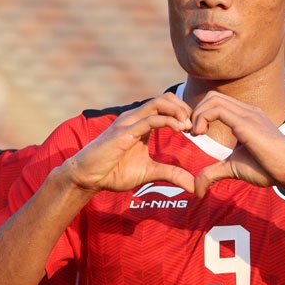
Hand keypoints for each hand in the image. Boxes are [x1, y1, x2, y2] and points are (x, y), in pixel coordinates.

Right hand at [63, 93, 194, 200]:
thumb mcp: (149, 173)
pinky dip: (167, 121)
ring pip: (159, 103)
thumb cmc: (114, 172)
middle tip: (196, 125)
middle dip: (184, 108)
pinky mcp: (124, 132)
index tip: (196, 130)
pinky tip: (180, 129)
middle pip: (165, 98)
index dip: (184, 113)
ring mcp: (129, 122)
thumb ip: (171, 174)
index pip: (167, 105)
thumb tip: (194, 186)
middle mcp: (135, 117)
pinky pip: (149, 120)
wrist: (88, 178)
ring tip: (189, 126)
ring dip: (178, 111)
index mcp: (141, 123)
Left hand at [191, 92, 284, 197]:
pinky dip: (202, 118)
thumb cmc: (268, 168)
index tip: (195, 134)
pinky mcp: (246, 123)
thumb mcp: (234, 168)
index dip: (201, 114)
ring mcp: (247, 114)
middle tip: (193, 133)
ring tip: (196, 134)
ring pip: (213, 99)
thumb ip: (214, 172)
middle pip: (213, 96)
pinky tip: (201, 135)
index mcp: (246, 117)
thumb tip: (197, 188)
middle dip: (196, 111)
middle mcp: (247, 111)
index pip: (217, 102)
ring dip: (197, 114)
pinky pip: (217, 110)